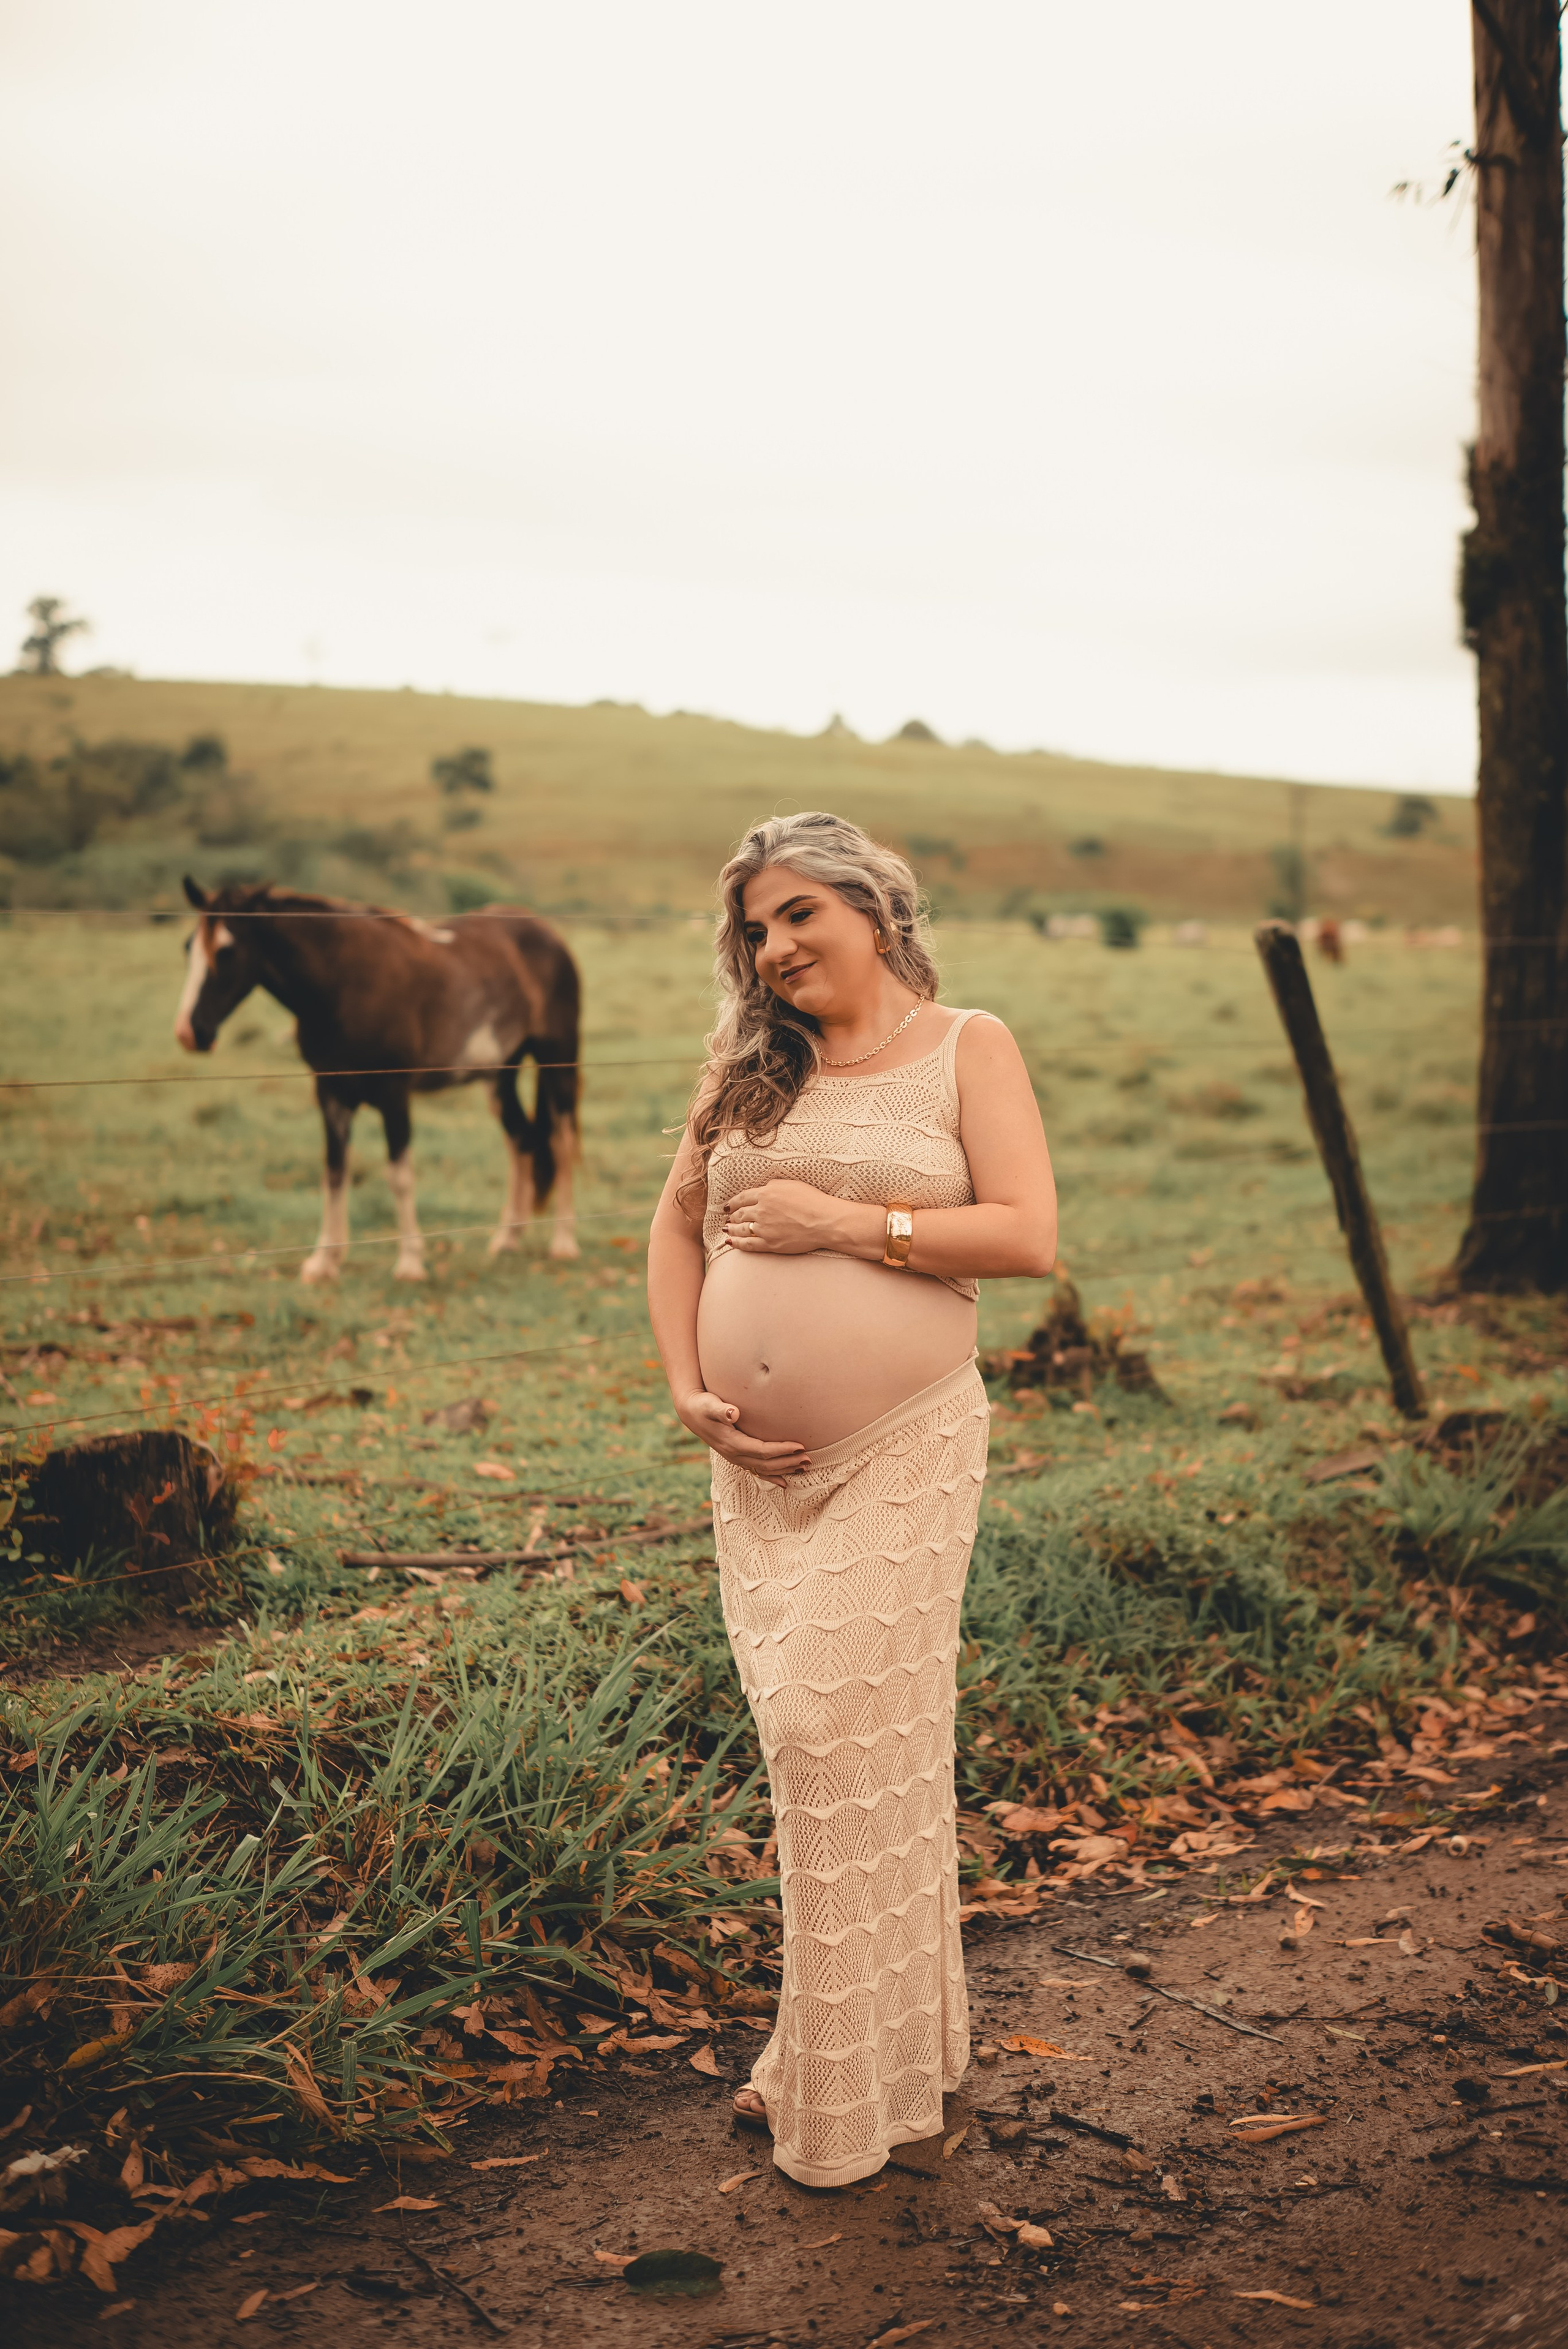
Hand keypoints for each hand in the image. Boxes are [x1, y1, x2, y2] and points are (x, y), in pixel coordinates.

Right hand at [678, 1389, 811, 1486]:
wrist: (691, 1414)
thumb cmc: (703, 1406)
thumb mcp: (709, 1405)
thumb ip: (721, 1410)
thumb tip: (733, 1413)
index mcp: (732, 1444)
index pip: (762, 1450)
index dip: (782, 1449)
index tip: (800, 1446)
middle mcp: (735, 1455)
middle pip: (767, 1464)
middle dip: (788, 1462)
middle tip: (809, 1459)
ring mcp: (736, 1458)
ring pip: (764, 1469)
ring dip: (785, 1469)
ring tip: (804, 1467)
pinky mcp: (738, 1457)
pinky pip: (757, 1471)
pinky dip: (772, 1477)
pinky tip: (785, 1482)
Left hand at [721, 1179, 848, 1256]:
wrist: (824, 1221)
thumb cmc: (812, 1200)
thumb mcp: (791, 1185)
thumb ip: (773, 1186)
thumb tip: (763, 1189)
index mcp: (766, 1194)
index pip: (742, 1198)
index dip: (733, 1203)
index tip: (728, 1206)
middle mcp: (761, 1210)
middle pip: (740, 1214)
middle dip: (732, 1216)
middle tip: (728, 1218)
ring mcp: (764, 1228)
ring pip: (741, 1229)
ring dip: (731, 1229)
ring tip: (726, 1229)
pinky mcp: (770, 1243)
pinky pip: (748, 1244)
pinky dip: (737, 1243)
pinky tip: (731, 1242)